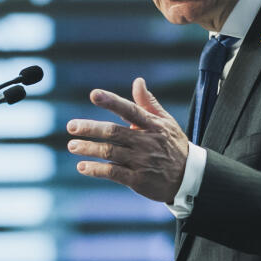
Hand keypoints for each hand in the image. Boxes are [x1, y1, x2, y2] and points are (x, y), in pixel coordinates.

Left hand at [67, 77, 188, 202]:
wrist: (188, 177)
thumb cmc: (173, 145)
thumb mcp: (166, 122)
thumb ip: (148, 103)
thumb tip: (138, 81)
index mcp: (152, 125)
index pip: (130, 110)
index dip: (111, 102)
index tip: (94, 94)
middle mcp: (146, 142)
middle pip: (114, 132)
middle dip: (90, 128)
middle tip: (71, 126)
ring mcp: (141, 161)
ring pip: (110, 152)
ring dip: (88, 149)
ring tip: (72, 145)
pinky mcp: (138, 180)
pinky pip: (113, 173)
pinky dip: (96, 170)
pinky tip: (82, 166)